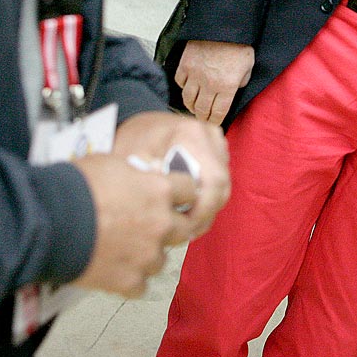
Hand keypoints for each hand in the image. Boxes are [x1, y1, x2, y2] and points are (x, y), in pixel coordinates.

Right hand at [70, 153, 190, 297]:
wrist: (48, 223)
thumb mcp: (111, 163)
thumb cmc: (75, 187)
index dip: (180, 193)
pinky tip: (114, 271)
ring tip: (125, 250)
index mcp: (160, 191)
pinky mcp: (129, 281)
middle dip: (169, 226)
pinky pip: (140, 285)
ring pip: (162, 259)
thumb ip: (136, 174)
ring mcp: (147, 255)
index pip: (191, 191)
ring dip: (149, 255)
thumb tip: (141, 178)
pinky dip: (129, 280)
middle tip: (149, 225)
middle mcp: (161, 224)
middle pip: (184, 228)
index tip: (171, 197)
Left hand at [113, 111, 231, 237]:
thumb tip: (166, 203)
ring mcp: (216, 140)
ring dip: (208, 207)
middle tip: (187, 233)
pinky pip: (220, 179)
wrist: (141, 124)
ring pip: (224, 185)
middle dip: (206, 213)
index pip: (213, 181)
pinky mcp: (218, 147)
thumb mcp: (133, 159)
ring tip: (187, 224)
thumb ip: (149, 179)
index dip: (203, 210)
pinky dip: (208, 196)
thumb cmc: (134, 141)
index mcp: (190, 134)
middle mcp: (209, 134)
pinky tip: (190, 207)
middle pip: (222, 185)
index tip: (187, 229)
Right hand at [174, 40, 254, 124]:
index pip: (218, 113)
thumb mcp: (249, 66)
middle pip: (201, 110)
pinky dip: (182, 87)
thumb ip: (241, 82)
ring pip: (188, 99)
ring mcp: (195, 75)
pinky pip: (179, 82)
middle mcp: (209, 85)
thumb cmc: (239, 44)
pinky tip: (187, 87)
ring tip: (194, 107)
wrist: (224, 26)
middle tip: (203, 119)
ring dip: (191, 106)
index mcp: (226, 87)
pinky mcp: (185, 64)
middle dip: (202, 117)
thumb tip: (235, 89)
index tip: (214, 124)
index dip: (215, 121)